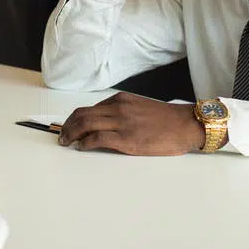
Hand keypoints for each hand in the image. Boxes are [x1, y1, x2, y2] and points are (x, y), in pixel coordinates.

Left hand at [58, 92, 202, 155]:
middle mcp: (118, 108)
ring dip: (72, 134)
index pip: (89, 108)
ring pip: (86, 124)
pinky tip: (82, 147)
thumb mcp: (140, 108)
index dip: (75, 119)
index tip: (69, 127)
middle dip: (68, 126)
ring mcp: (122, 123)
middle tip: (62, 136)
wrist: (186, 125)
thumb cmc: (166, 120)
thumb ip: (123, 112)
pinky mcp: (127, 139)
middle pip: (82, 115)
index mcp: (121, 100)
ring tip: (67, 142)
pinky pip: (98, 138)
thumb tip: (105, 123)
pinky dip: (85, 143)